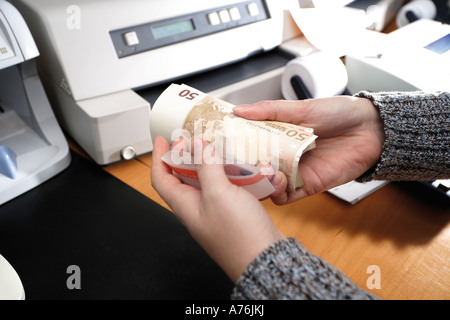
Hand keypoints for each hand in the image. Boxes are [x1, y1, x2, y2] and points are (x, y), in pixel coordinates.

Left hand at [151, 136, 283, 282]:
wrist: (266, 260)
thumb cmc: (238, 235)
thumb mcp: (218, 194)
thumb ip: (206, 166)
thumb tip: (197, 144)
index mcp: (185, 205)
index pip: (161, 178)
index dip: (159, 157)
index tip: (161, 140)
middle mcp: (198, 208)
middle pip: (184, 176)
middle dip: (187, 155)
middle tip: (195, 138)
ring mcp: (216, 210)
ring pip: (209, 180)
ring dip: (214, 163)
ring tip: (221, 147)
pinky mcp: (234, 211)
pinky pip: (229, 187)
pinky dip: (234, 174)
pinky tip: (244, 167)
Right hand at [233, 96, 384, 204]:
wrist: (372, 130)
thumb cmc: (339, 113)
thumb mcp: (301, 107)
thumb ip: (269, 111)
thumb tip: (239, 110)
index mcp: (278, 136)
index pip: (249, 144)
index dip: (233, 146)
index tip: (216, 145)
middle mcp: (283, 155)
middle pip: (254, 167)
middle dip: (239, 169)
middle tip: (225, 166)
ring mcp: (294, 172)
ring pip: (266, 184)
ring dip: (256, 182)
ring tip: (252, 172)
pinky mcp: (307, 186)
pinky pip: (285, 197)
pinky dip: (276, 193)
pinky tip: (274, 181)